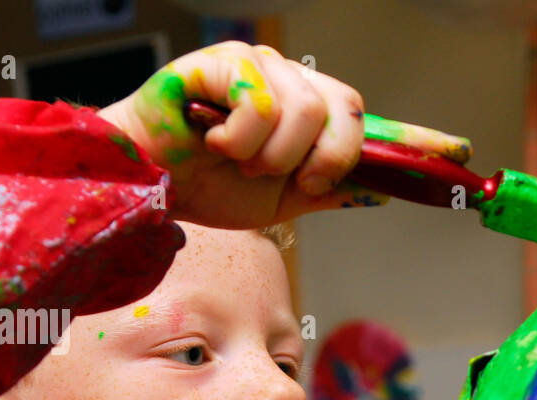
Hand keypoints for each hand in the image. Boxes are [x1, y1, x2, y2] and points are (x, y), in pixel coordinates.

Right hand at [99, 42, 379, 227]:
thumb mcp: (283, 201)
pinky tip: (212, 141)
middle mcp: (284, 76)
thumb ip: (329, 191)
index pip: (353, 111)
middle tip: (270, 174)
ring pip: (302, 109)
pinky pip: (260, 104)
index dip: (346, 152)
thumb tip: (381, 188)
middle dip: (313, 158)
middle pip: (339, 105)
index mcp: (304, 105)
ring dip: (269, 155)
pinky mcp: (221, 61)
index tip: (314, 184)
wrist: (156, 188)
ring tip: (235, 160)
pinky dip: (240, 140)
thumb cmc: (210, 186)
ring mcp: (254, 64)